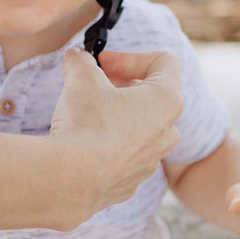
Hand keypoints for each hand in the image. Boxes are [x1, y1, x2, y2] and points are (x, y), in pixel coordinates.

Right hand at [51, 48, 182, 220]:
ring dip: (115, 114)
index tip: (103, 63)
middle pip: (152, 96)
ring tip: (85, 112)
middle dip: (121, 85)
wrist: (72, 178)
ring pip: (138, 127)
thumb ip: (81, 61)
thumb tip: (76, 57)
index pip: (165, 62)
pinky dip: (107, 143)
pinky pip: (123, 154)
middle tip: (92, 84)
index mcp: (166, 100)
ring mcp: (150, 161)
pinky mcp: (131, 182)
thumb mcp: (81, 77)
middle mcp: (167, 132)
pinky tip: (82, 142)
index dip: (130, 56)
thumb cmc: (87, 123)